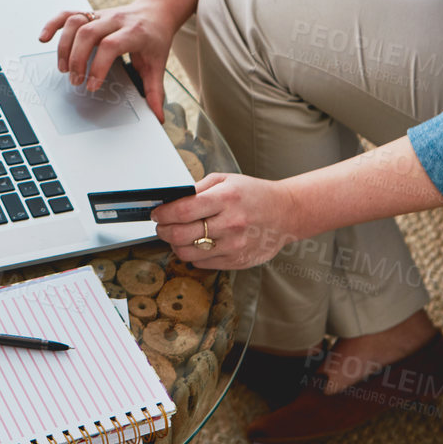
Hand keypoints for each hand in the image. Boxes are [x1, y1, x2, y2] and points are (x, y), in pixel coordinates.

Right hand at [36, 0, 179, 122]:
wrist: (156, 10)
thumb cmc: (155, 37)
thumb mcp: (158, 63)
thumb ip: (155, 91)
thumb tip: (158, 116)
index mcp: (134, 32)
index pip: (110, 45)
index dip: (98, 66)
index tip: (93, 86)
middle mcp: (115, 20)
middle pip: (88, 34)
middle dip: (77, 59)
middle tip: (76, 81)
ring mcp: (101, 15)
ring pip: (75, 23)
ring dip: (65, 46)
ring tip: (64, 68)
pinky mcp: (90, 13)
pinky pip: (68, 14)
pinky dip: (54, 24)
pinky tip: (45, 38)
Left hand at [151, 173, 300, 268]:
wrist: (286, 213)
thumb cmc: (254, 195)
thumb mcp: (226, 181)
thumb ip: (197, 190)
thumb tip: (170, 201)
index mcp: (226, 199)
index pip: (183, 210)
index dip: (163, 213)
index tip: (156, 213)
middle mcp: (230, 223)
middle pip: (180, 234)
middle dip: (163, 230)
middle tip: (160, 226)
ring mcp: (234, 245)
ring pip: (187, 252)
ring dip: (175, 244)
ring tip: (177, 235)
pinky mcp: (236, 261)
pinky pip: (201, 263)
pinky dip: (193, 254)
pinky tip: (196, 243)